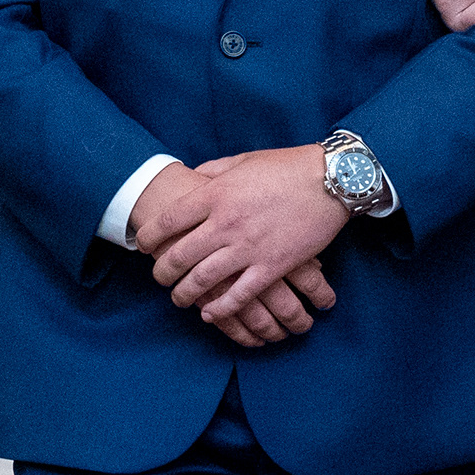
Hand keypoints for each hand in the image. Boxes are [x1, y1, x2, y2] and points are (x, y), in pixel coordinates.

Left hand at [138, 149, 348, 346]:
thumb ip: (213, 172)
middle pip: (178, 255)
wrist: (330, 180)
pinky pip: (239, 295)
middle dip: (162, 272)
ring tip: (178, 299)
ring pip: (202, 280)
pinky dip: (220, 308)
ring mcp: (248, 247)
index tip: (144, 245)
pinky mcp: (272, 266)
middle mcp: (226, 223)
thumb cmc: (286, 166)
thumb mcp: (243, 161)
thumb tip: (194, 179)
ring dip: (184, 294)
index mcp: (216, 194)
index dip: (150, 236)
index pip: (168, 221)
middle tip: (158, 277)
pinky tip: (209, 313)